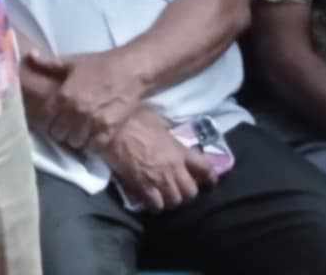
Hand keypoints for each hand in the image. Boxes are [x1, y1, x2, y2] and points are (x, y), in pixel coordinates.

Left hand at [22, 49, 144, 152]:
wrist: (132, 70)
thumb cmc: (101, 64)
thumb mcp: (73, 61)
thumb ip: (49, 63)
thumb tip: (30, 56)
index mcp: (64, 95)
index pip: (46, 119)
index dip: (47, 121)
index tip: (52, 120)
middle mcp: (76, 111)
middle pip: (58, 134)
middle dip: (60, 131)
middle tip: (66, 127)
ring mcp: (93, 122)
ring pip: (75, 142)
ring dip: (75, 139)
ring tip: (79, 132)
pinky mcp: (109, 129)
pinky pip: (94, 147)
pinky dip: (92, 145)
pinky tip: (93, 137)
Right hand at [100, 110, 216, 212]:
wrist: (114, 128)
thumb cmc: (135, 119)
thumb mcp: (159, 121)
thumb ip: (168, 133)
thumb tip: (168, 133)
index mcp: (180, 150)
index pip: (205, 169)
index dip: (211, 178)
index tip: (210, 182)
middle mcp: (174, 168)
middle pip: (191, 192)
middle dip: (188, 192)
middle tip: (181, 189)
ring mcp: (159, 179)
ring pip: (175, 201)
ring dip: (172, 200)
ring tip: (166, 197)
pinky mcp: (143, 187)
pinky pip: (156, 205)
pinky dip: (155, 206)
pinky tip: (151, 202)